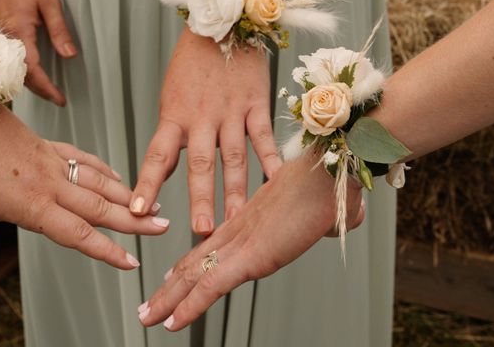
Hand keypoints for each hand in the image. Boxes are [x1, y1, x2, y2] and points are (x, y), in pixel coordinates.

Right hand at [0, 0, 74, 105]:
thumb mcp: (50, 2)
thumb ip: (59, 30)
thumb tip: (69, 56)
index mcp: (18, 29)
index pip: (31, 69)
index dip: (46, 87)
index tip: (61, 99)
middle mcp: (5, 35)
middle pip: (19, 73)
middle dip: (39, 90)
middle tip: (59, 100)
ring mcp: (0, 32)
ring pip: (12, 67)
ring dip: (29, 82)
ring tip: (49, 91)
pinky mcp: (0, 28)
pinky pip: (8, 56)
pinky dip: (21, 69)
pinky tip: (34, 73)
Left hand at [0, 106, 168, 297]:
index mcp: (31, 203)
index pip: (78, 233)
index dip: (106, 250)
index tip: (130, 261)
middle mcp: (51, 183)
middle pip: (101, 206)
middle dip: (134, 220)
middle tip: (162, 227)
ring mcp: (53, 162)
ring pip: (99, 181)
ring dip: (127, 195)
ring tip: (151, 204)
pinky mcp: (49, 147)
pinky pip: (85, 159)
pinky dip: (104, 169)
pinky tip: (117, 177)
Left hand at [130, 28, 282, 233]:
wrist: (221, 22)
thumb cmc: (192, 63)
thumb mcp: (172, 96)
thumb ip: (172, 134)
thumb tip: (165, 171)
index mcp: (174, 114)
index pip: (157, 156)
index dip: (148, 184)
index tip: (138, 212)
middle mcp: (201, 116)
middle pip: (200, 163)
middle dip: (200, 198)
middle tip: (201, 231)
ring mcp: (231, 111)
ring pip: (234, 157)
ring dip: (236, 191)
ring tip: (236, 221)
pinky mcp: (256, 103)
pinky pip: (264, 137)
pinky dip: (271, 161)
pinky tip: (276, 183)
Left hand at [137, 154, 364, 330]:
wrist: (331, 172)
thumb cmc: (333, 186)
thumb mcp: (325, 209)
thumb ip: (328, 218)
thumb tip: (346, 218)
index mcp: (250, 219)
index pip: (211, 245)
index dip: (189, 262)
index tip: (172, 276)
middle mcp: (238, 229)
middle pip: (194, 261)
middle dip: (169, 287)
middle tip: (149, 304)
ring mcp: (240, 242)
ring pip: (192, 275)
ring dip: (168, 300)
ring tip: (146, 317)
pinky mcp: (249, 256)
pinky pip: (210, 286)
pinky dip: (189, 306)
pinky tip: (172, 322)